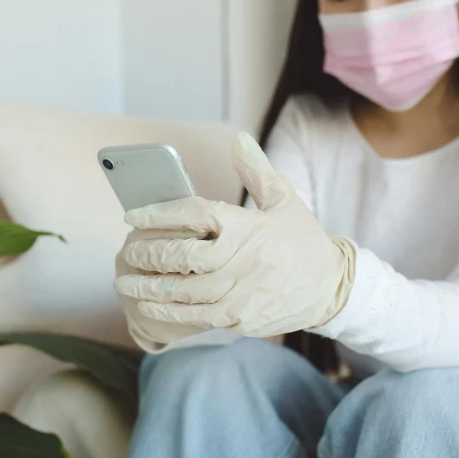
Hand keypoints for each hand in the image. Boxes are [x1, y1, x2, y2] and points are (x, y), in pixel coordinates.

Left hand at [114, 132, 353, 338]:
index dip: (157, 213)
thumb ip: (256, 170)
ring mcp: (238, 292)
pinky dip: (165, 310)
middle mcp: (239, 258)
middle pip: (178, 255)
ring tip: (126, 281)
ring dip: (146, 286)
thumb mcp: (285, 200)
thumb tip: (238, 139)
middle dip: (145, 254)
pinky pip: (192, 316)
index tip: (131, 216)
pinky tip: (148, 305)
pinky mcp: (238, 318)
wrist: (331, 288)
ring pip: (180, 289)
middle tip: (128, 252)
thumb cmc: (302, 241)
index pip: (192, 213)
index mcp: (246, 225)